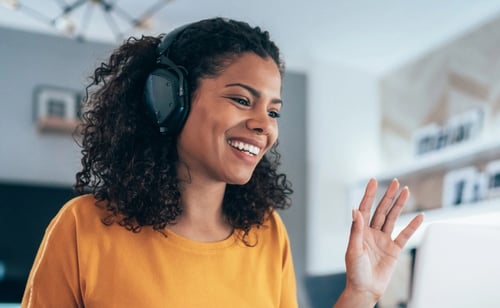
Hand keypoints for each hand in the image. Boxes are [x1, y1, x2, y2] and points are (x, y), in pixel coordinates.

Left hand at [339, 178, 423, 305]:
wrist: (365, 289)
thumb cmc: (355, 271)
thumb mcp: (354, 249)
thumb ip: (356, 230)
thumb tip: (355, 210)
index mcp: (360, 231)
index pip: (365, 208)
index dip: (370, 195)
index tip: (374, 181)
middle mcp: (372, 232)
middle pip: (381, 210)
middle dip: (388, 196)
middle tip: (396, 183)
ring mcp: (383, 240)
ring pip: (392, 218)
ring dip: (399, 205)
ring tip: (406, 191)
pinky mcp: (393, 249)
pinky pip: (404, 235)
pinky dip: (412, 226)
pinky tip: (419, 216)